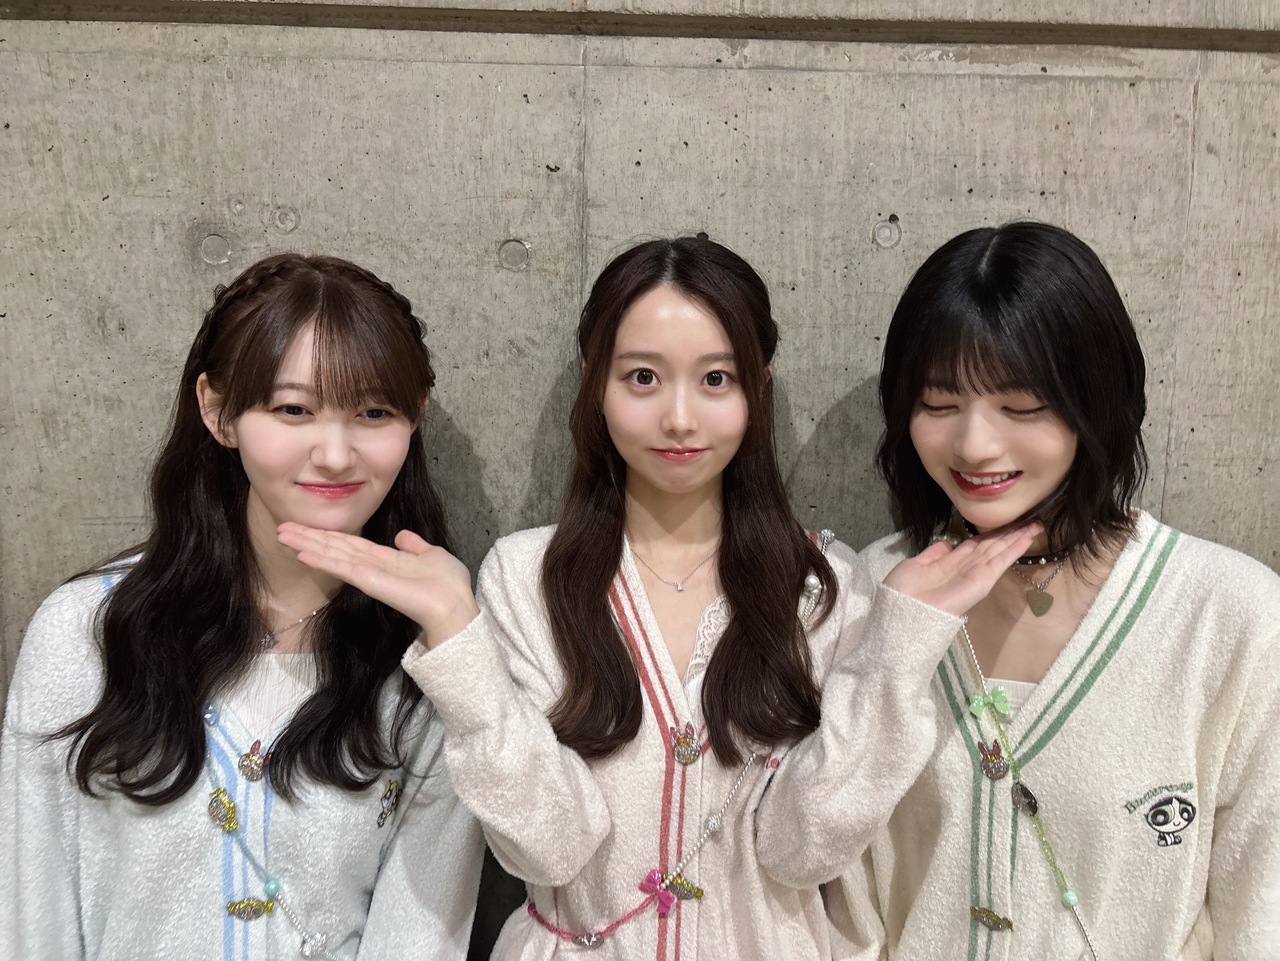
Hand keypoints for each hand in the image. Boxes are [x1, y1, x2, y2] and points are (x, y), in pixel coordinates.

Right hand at [277, 523, 479, 647]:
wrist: (454, 604)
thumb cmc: (448, 584)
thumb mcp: (431, 555)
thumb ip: (414, 546)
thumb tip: (402, 535)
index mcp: (386, 560)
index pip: (351, 545)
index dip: (329, 535)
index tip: (307, 527)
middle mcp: (372, 567)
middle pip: (335, 549)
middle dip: (310, 538)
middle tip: (282, 528)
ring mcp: (368, 575)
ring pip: (333, 556)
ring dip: (307, 545)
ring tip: (283, 535)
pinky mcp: (369, 582)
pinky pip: (342, 568)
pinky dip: (322, 560)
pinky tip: (303, 553)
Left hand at [882, 523, 1042, 616]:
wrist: (903, 611)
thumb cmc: (903, 591)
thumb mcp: (916, 565)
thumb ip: (933, 554)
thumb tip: (947, 544)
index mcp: (950, 563)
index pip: (976, 545)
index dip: (990, 533)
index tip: (1005, 523)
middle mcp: (966, 567)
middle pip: (992, 546)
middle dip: (1010, 533)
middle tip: (1030, 520)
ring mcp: (976, 574)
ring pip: (1000, 551)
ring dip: (1018, 537)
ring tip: (1035, 525)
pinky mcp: (982, 582)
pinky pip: (1000, 562)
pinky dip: (1014, 549)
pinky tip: (1027, 538)